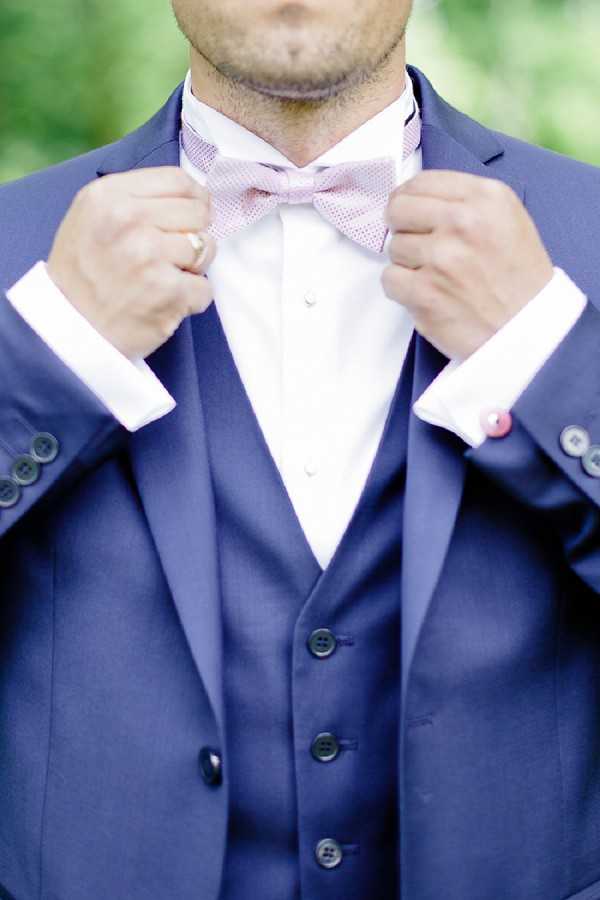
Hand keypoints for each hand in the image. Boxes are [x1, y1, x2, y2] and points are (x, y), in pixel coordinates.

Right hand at [47, 167, 216, 359]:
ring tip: (162, 279)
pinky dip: (191, 299)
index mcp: (109, 196)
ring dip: (192, 268)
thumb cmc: (83, 273)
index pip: (178, 180)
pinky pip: (205, 288)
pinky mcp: (168, 291)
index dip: (194, 198)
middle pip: (198, 213)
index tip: (193, 213)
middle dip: (192, 234)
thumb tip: (192, 194)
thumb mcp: (91, 216)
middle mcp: (129, 220)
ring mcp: (150, 256)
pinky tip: (165, 302)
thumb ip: (133, 197)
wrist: (70, 328)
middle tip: (169, 255)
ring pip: (206, 249)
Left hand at [381, 171, 553, 359]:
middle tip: (418, 245)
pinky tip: (427, 294)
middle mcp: (462, 223)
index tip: (409, 211)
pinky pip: (389, 279)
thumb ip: (465, 201)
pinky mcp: (425, 293)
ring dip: (407, 262)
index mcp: (485, 198)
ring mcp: (441, 258)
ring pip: (393, 247)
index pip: (422, 182)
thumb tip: (412, 196)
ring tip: (436, 276)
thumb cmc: (518, 278)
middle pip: (398, 210)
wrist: (529, 329)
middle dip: (402, 227)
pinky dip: (403, 289)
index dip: (409, 198)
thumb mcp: (508, 219)